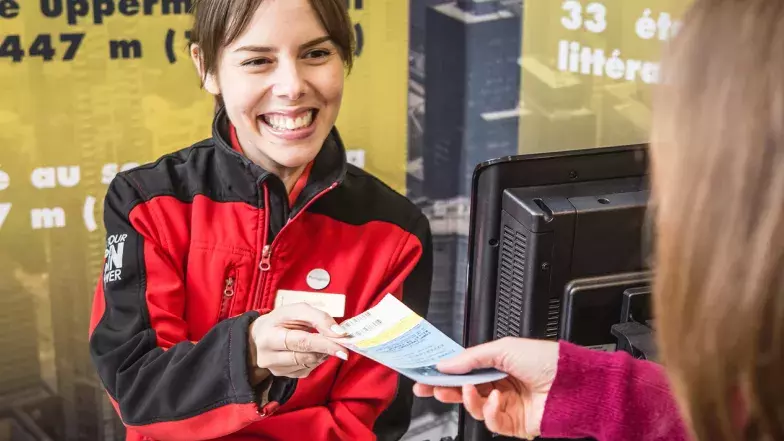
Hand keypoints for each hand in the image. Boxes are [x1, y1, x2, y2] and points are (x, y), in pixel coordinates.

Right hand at [248, 303, 348, 381]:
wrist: (260, 335)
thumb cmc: (280, 320)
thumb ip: (319, 318)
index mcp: (269, 336)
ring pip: (309, 364)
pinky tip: (314, 350)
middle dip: (327, 349)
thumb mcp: (296, 310)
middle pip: (306, 355)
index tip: (343, 345)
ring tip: (323, 342)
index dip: (324, 343)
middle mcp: (269, 357)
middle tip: (343, 344)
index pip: (301, 342)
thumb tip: (338, 333)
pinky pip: (307, 370)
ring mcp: (275, 369)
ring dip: (322, 354)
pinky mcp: (283, 376)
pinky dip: (316, 359)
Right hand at [413, 337, 558, 439]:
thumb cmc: (547, 360)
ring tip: (471, 389)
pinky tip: (497, 400)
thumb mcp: (504, 348)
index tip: (427, 372)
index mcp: (498, 364)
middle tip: (429, 388)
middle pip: (464, 390)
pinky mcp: (515, 424)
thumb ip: (471, 357)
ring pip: (475, 408)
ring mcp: (507, 405)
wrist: (574, 383)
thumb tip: (446, 363)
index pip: (464, 370)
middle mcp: (501, 384)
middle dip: (445, 389)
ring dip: (469, 399)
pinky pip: (493, 422)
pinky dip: (491, 411)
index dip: (445, 372)